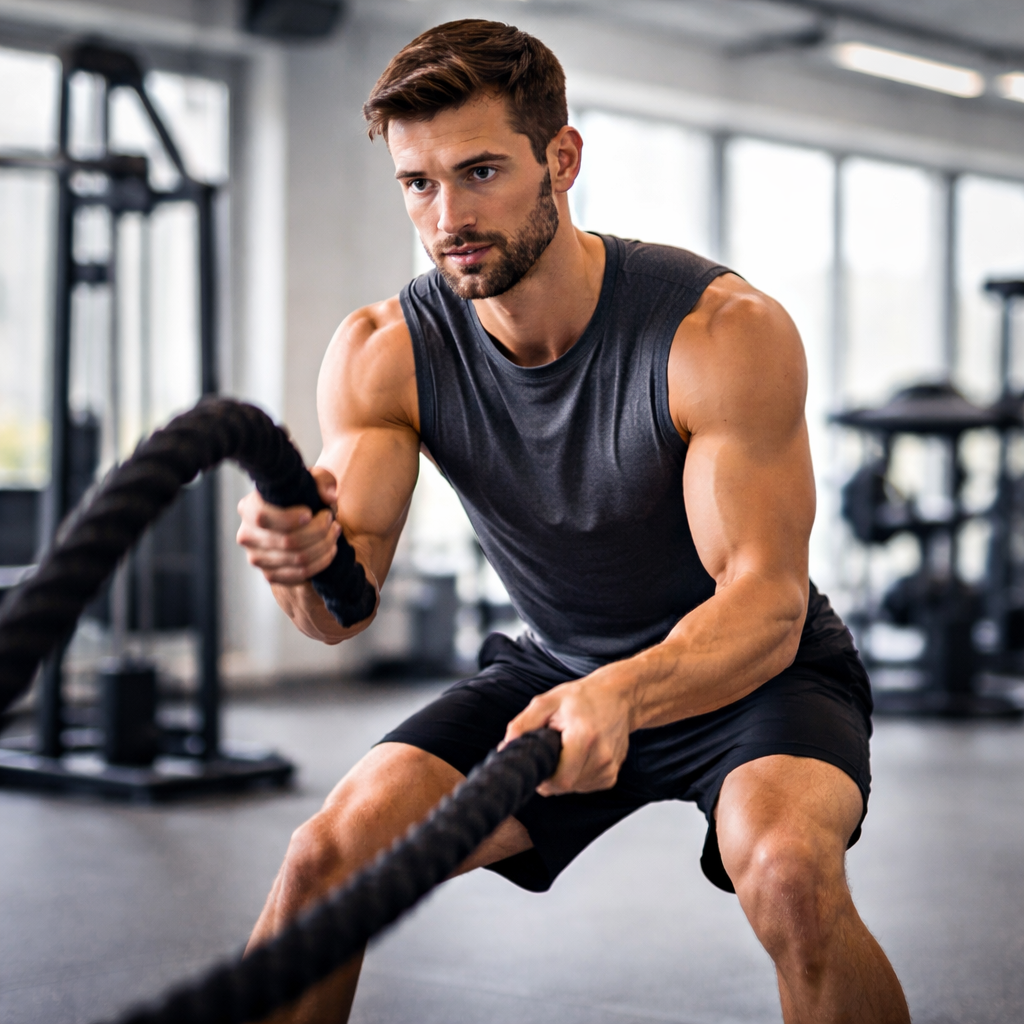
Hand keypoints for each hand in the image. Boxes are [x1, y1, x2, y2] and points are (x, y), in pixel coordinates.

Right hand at [236, 466, 341, 585]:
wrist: (298, 523)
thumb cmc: (303, 497)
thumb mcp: (312, 480)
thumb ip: (322, 480)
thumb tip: (329, 497)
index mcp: (248, 508)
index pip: (262, 517)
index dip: (289, 518)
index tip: (310, 513)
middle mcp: (246, 535)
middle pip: (287, 541)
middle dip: (318, 531)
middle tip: (332, 521)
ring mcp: (256, 558)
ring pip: (298, 559)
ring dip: (324, 546)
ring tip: (334, 532)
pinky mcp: (270, 575)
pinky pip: (300, 574)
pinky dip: (321, 563)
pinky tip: (330, 550)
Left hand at [502, 672, 631, 795]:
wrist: (618, 697)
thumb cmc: (582, 698)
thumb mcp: (547, 702)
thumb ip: (523, 725)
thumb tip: (505, 748)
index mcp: (584, 737)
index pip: (559, 780)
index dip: (543, 778)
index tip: (539, 763)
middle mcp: (601, 756)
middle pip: (566, 786)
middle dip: (551, 776)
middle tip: (551, 753)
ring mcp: (610, 767)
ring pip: (575, 788)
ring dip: (564, 776)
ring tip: (567, 749)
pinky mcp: (612, 775)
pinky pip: (586, 786)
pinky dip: (577, 777)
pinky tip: (578, 756)